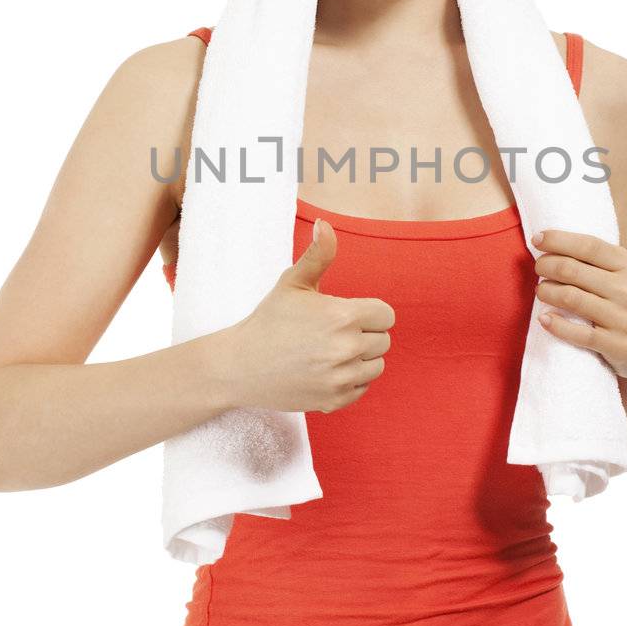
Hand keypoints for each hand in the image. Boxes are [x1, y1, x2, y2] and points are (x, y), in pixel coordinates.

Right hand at [225, 219, 394, 414]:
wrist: (241, 366)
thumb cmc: (269, 320)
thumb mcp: (292, 282)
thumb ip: (318, 255)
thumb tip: (325, 225)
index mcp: (342, 316)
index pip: (386, 315)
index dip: (369, 312)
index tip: (347, 314)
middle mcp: (346, 349)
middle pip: (384, 340)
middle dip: (364, 334)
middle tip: (333, 333)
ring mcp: (341, 378)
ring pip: (377, 366)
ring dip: (361, 358)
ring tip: (331, 351)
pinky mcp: (335, 400)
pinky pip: (363, 387)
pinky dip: (351, 380)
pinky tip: (326, 370)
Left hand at [530, 229, 626, 390]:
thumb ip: (600, 261)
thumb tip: (553, 243)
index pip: (588, 246)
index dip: (558, 240)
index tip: (537, 239)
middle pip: (572, 270)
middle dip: (546, 265)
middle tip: (538, 268)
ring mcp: (624, 318)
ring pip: (571, 298)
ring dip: (546, 291)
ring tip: (540, 291)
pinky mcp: (617, 345)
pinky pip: (578, 333)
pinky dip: (555, 324)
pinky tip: (544, 318)